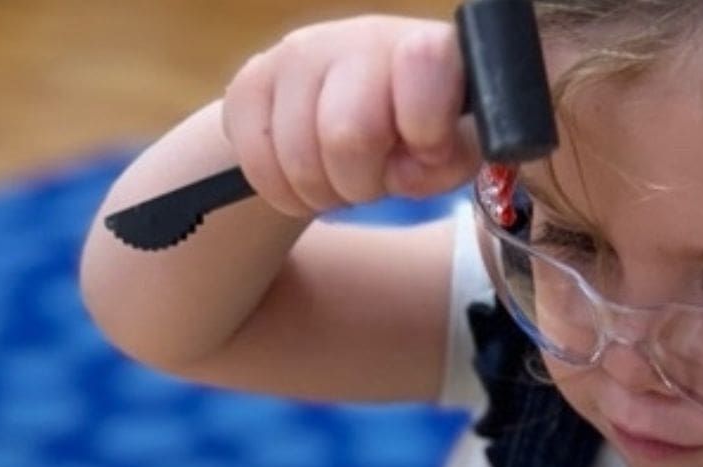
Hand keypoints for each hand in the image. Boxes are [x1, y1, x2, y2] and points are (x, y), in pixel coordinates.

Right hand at [222, 16, 481, 218]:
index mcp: (424, 48)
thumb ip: (449, 160)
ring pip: (298, 159)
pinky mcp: (251, 83)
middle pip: (349, 134)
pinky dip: (282, 191)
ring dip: (321, 193)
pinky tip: (304, 178)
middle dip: (362, 182)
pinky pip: (256, 162)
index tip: (427, 149)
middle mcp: (357, 38)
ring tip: (339, 180)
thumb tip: (411, 163)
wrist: (350, 121)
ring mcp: (298, 54)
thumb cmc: (415, 140)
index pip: (424, 62)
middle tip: (372, 181)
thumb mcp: (451, 155)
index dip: (425, 126)